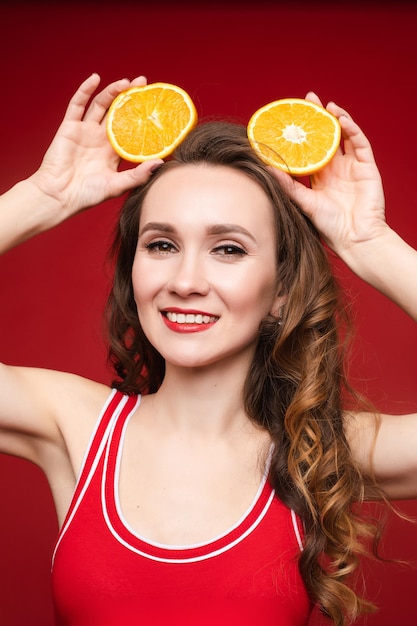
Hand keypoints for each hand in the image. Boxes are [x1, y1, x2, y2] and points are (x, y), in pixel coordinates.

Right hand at [29, 74, 162, 218]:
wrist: (60, 196)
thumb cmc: (88, 195)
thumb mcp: (117, 185)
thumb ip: (138, 175)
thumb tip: (160, 163)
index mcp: (113, 152)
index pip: (131, 129)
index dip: (141, 117)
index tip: (154, 105)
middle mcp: (100, 138)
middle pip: (117, 112)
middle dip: (129, 97)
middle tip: (143, 84)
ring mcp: (85, 131)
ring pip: (101, 105)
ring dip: (112, 91)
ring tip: (126, 82)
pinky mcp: (70, 127)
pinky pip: (77, 105)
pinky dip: (85, 90)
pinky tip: (95, 79)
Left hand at [270, 93, 386, 261]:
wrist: (355, 238)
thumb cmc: (329, 226)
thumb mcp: (303, 202)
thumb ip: (287, 185)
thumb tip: (266, 167)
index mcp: (319, 177)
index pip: (309, 149)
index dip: (302, 133)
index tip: (290, 118)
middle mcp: (335, 169)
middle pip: (326, 137)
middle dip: (318, 118)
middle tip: (308, 99)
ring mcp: (352, 166)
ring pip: (344, 136)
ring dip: (336, 119)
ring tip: (325, 106)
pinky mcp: (367, 167)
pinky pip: (360, 143)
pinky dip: (352, 129)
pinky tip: (341, 119)